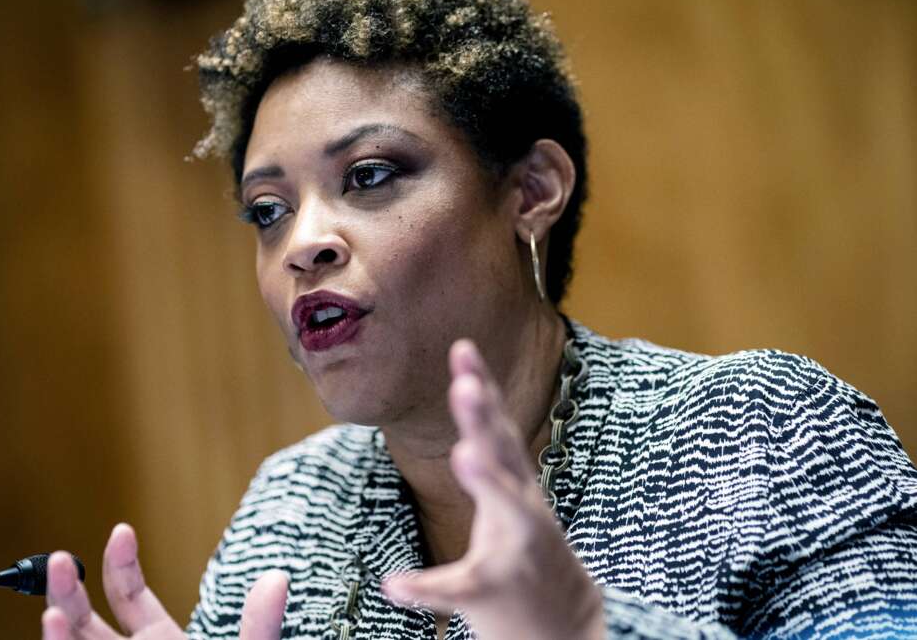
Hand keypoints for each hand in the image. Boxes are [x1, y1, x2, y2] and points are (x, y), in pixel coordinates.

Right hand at [42, 523, 287, 639]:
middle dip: (68, 590)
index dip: (121, 562)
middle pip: (85, 621)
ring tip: (51, 615)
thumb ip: (259, 625)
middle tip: (61, 561)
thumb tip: (278, 579)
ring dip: (58, 633)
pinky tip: (55, 638)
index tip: (121, 531)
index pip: (128, 595)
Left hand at [382, 340, 604, 639]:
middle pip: (506, 456)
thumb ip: (490, 444)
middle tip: (465, 387)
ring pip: (508, 510)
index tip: (463, 347)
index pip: (499, 427)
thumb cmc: (527, 550)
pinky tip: (395, 585)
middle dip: (487, 422)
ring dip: (487, 480)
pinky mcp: (497, 591)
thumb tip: (467, 384)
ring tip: (462, 454)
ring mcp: (516, 549)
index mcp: (516, 482)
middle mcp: (523, 507)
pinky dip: (428, 587)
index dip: (484, 386)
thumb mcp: (513, 492)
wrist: (565, 627)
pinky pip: (461, 588)